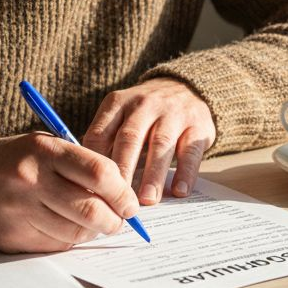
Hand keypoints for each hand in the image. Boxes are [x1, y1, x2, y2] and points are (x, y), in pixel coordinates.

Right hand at [0, 134, 138, 252]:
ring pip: (76, 232)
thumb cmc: (9, 161)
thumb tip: (120, 191)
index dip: (122, 192)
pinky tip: (64, 228)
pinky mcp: (13, 235)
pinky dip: (68, 240)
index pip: (100, 173)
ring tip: (93, 224)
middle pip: (91, 209)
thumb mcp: (41, 146)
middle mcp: (32, 179)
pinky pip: (55, 244)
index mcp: (44, 149)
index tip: (129, 203)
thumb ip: (78, 164)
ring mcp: (21, 209)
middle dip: (114, 220)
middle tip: (119, 221)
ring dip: (92, 232)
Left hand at [82, 78, 215, 204]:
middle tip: (118, 200)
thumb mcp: (120, 115)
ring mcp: (173, 113)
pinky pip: (191, 150)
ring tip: (146, 200)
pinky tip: (179, 191)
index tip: (93, 190)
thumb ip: (105, 141)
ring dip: (152, 175)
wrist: (184, 87)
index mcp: (117, 104)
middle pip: (129, 138)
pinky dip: (185, 172)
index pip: (100, 133)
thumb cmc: (144, 113)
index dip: (95, 163)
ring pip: (160, 144)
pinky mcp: (198, 125)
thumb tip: (89, 182)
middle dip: (123, 170)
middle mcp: (144, 105)